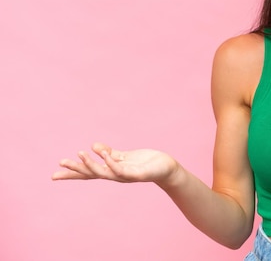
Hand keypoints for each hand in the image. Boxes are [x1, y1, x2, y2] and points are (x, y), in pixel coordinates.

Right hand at [52, 143, 178, 184]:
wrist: (166, 168)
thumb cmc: (145, 162)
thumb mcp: (125, 156)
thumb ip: (110, 152)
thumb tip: (93, 146)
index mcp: (111, 170)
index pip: (88, 173)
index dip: (72, 173)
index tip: (54, 174)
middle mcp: (115, 175)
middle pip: (92, 173)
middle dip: (76, 169)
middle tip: (60, 163)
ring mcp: (125, 175)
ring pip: (104, 172)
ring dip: (91, 164)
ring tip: (79, 154)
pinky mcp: (137, 174)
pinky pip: (122, 169)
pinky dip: (113, 163)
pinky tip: (105, 155)